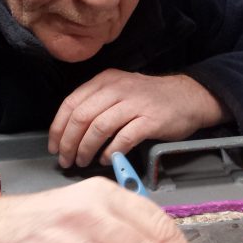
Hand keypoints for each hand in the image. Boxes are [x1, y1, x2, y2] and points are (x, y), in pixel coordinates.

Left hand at [48, 69, 229, 167]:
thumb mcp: (120, 90)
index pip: (71, 103)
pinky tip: (106, 159)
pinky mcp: (151, 120)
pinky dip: (111, 151)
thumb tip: (70, 130)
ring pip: (99, 128)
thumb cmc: (151, 98)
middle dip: (69, 142)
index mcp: (105, 80)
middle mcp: (117, 89)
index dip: (58, 128)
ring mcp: (135, 104)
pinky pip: (123, 138)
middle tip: (66, 160)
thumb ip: (97, 103)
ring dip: (86, 149)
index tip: (54, 146)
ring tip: (83, 161)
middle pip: (81, 117)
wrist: (189, 97)